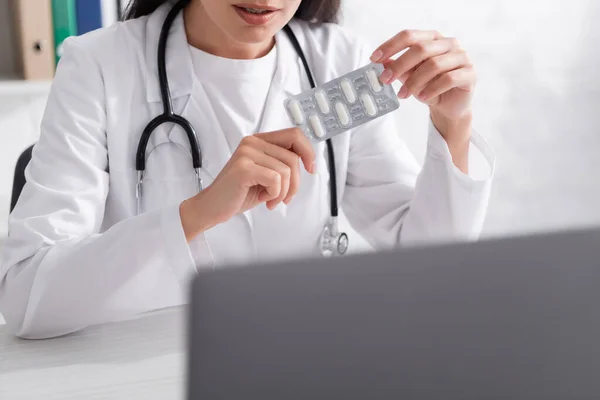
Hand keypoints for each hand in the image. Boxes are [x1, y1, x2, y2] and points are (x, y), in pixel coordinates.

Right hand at [180, 128, 314, 240]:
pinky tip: (263, 198)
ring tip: (269, 199)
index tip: (310, 169)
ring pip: (286, 171)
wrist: (213, 207)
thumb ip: (282, 163)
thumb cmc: (240, 192)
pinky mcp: (244, 168)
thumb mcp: (266, 174)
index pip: (294, 135)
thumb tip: (308, 160)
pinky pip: (275, 180)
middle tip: (283, 197)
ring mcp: (247, 153)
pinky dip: (274, 194)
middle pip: (293, 158)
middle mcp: (252, 142)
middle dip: (294, 184)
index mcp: (259, 140)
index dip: (308, 152)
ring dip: (282, 192)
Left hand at [370, 30, 475, 122]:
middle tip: (385, 80)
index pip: (409, 36)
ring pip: (433, 65)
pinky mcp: (470, 73)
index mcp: (432, 38)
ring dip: (414, 82)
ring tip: (403, 95)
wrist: (449, 106)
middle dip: (399, 65)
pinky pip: (448, 79)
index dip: (390, 46)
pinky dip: (432, 89)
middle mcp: (448, 43)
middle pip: (420, 49)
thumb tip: (381, 63)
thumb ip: (398, 68)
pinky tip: (422, 98)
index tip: (374, 59)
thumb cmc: (429, 87)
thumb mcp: (409, 77)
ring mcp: (462, 57)